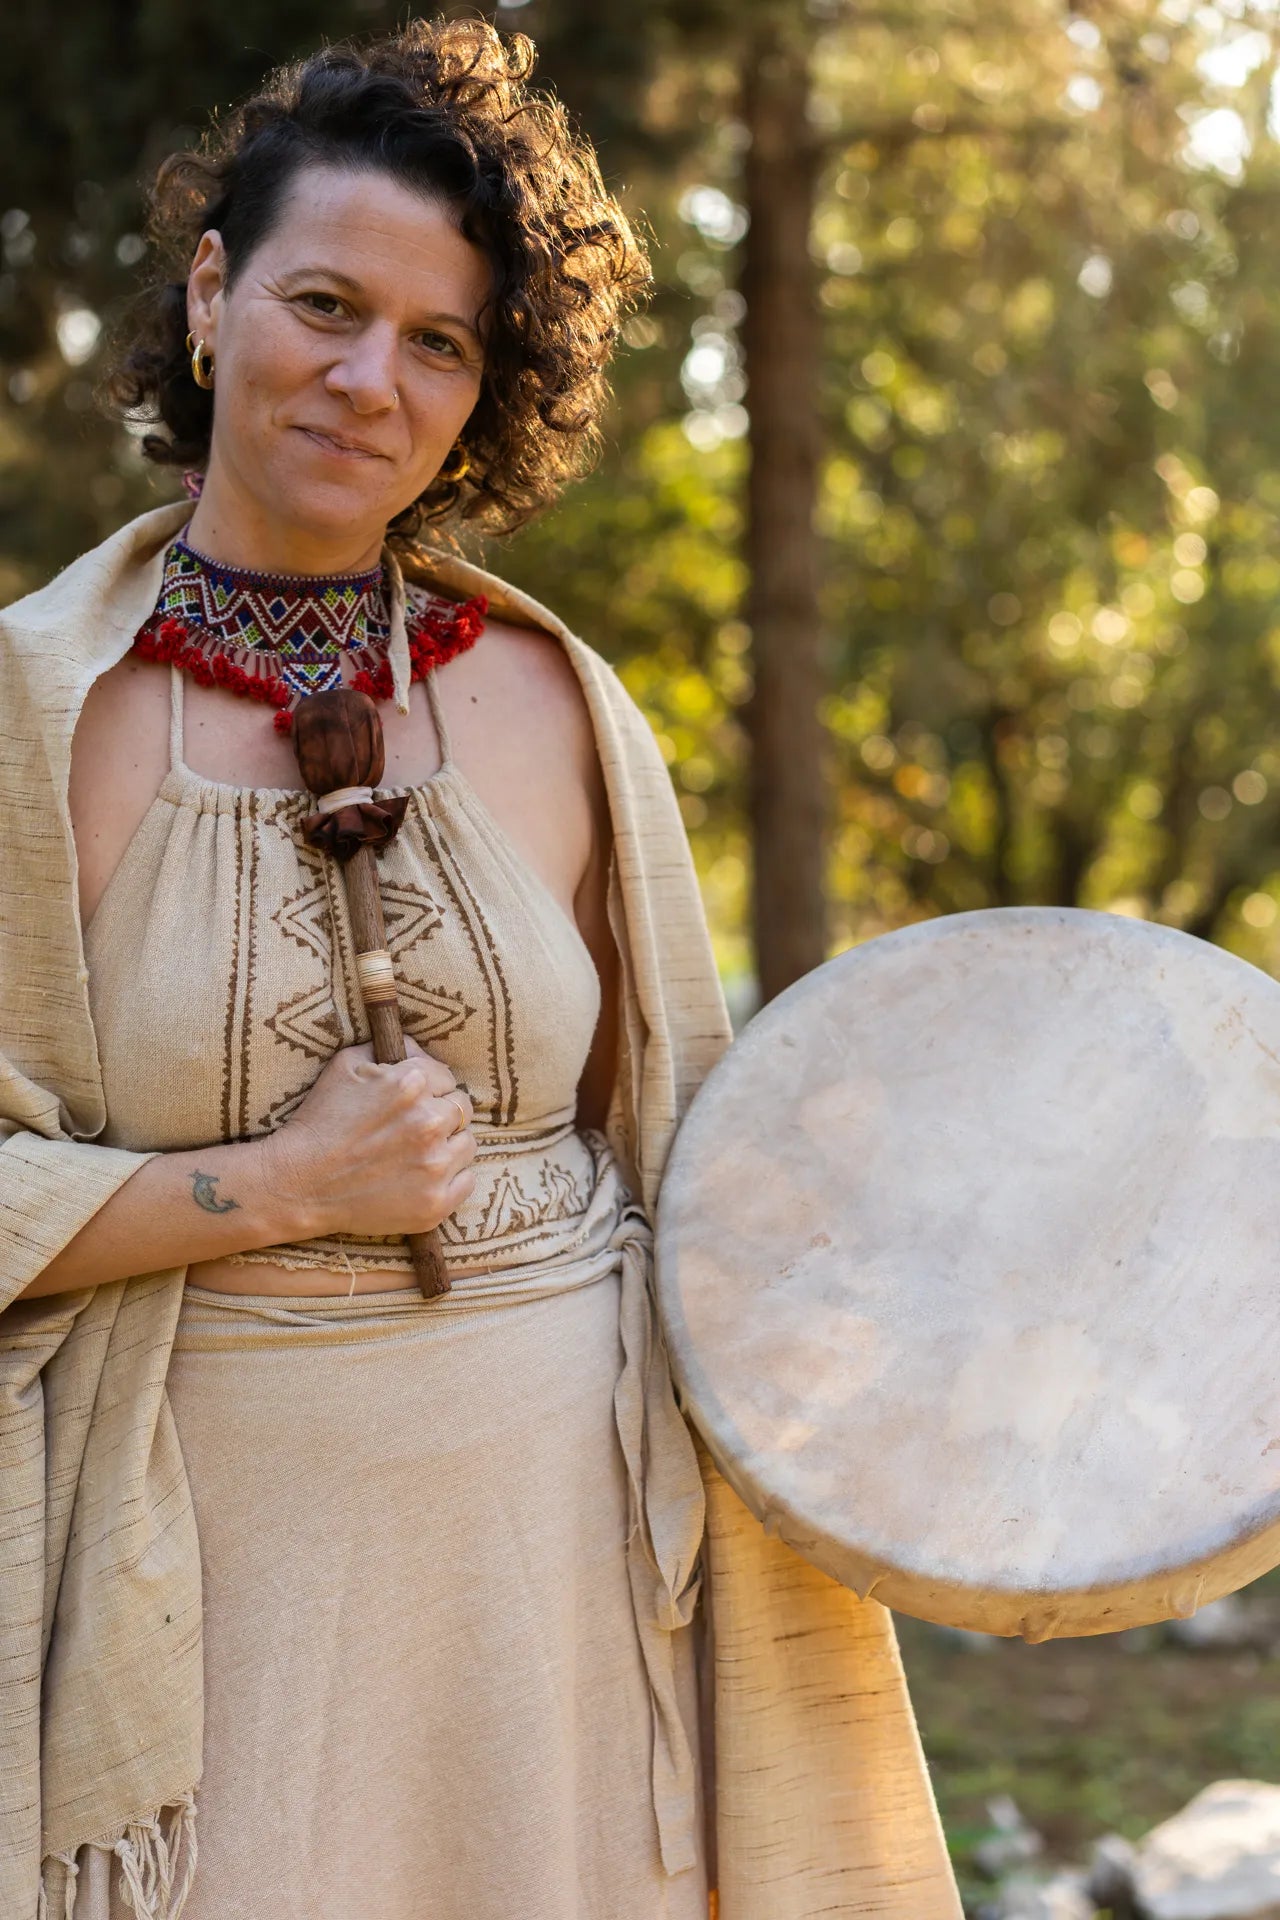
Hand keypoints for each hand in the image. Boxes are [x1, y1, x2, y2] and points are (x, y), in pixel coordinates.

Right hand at [259, 1037, 476, 1241]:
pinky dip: (452, 1178)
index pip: (446, 1078)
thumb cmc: (320, 1121)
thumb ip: (390, 1049)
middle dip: (442, 1114)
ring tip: (418, 1153)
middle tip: (415, 1129)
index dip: (430, 1089)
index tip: (413, 1103)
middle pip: (461, 1108)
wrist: (299, 1183)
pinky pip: (468, 1181)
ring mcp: (434, 1165)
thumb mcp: (346, 1066)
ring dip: (449, 1145)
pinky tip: (424, 1177)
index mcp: (411, 1084)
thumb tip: (418, 1048)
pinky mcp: (435, 1202)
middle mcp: (428, 1122)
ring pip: (467, 1144)